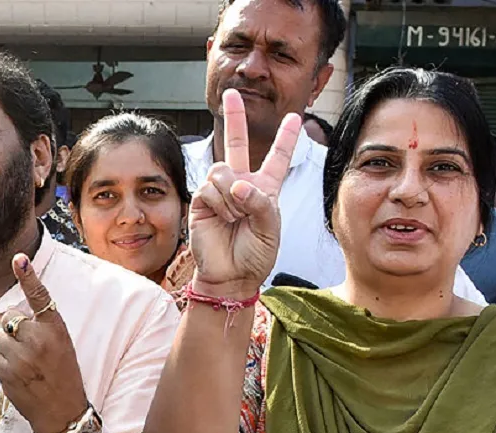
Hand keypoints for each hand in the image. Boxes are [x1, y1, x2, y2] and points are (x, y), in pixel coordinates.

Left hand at [0, 254, 88, 432]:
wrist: (62, 411)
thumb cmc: (63, 375)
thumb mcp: (61, 345)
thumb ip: (41, 328)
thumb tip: (13, 319)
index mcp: (56, 329)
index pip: (41, 297)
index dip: (28, 277)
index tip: (19, 259)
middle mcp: (39, 339)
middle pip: (9, 319)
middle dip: (13, 331)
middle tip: (29, 350)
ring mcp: (22, 356)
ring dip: (6, 348)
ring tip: (24, 364)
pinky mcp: (7, 371)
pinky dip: (0, 363)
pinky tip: (16, 374)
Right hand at [189, 89, 300, 295]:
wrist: (231, 275)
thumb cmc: (255, 254)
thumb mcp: (270, 226)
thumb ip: (259, 201)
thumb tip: (236, 183)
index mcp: (265, 189)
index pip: (277, 158)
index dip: (285, 139)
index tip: (294, 118)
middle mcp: (241, 184)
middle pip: (237, 144)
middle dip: (234, 118)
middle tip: (231, 94)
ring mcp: (219, 192)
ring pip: (223, 170)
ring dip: (232, 194)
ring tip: (235, 216)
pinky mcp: (201, 201)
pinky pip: (210, 187)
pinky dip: (220, 203)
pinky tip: (223, 218)